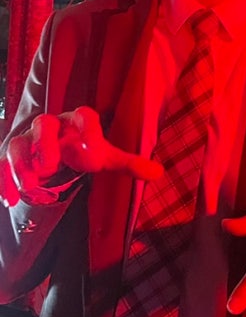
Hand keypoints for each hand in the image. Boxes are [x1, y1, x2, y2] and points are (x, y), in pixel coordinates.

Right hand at [0, 106, 162, 206]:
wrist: (52, 153)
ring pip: (17, 144)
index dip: (89, 131)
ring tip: (31, 188)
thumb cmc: (81, 150)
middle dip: (46, 144)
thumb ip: (128, 163)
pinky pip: (0, 166)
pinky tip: (8, 200)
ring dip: (22, 165)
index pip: (83, 115)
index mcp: (76, 122)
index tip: (95, 154)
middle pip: (43, 123)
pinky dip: (3, 182)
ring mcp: (27, 141)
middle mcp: (50, 126)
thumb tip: (159, 173)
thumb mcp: (104, 157)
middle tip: (50, 167)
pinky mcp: (8, 157)